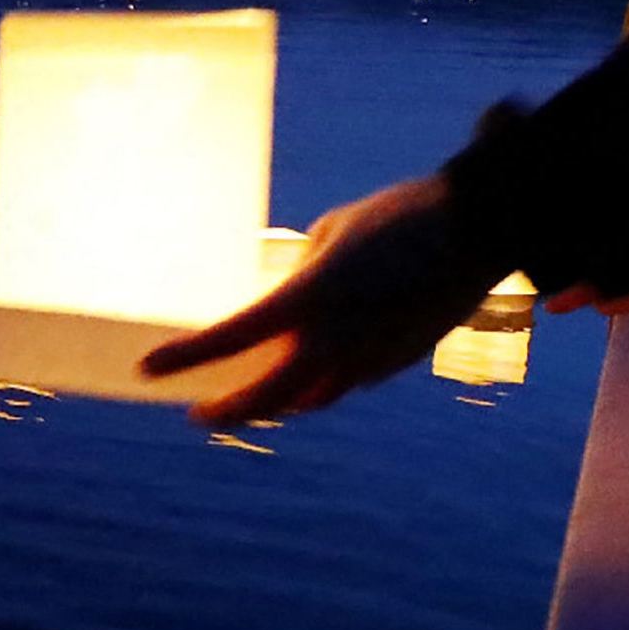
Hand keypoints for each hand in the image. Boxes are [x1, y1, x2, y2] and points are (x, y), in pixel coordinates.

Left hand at [140, 175, 507, 423]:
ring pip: (308, 398)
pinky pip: (344, 383)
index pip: (232, 337)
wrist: (480, 230)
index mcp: (310, 298)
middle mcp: (336, 338)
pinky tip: (304, 377)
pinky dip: (318, 384)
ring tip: (244, 400)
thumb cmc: (400, 216)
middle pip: (267, 395)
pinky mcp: (396, 363)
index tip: (147, 368)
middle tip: (198, 413)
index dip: (185, 356)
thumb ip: (301, 276)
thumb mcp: (334, 235)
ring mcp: (369, 357)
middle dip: (228, 409)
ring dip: (274, 401)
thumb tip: (287, 307)